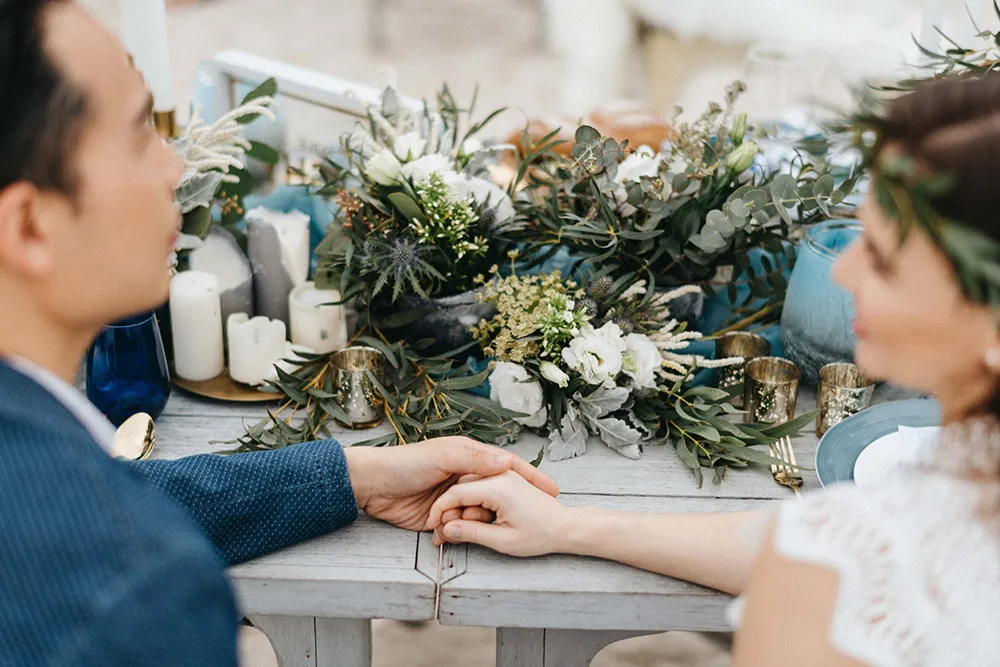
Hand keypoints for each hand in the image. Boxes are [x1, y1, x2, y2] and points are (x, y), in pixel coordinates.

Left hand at [343, 437, 557, 531]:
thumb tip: (507, 461)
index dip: (531, 477)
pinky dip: (462, 535)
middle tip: (528, 517)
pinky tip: (467, 539)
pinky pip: (459, 529)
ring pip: (478, 515)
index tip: (553, 491)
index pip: (507, 466)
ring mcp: (452, 500)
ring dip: (481, 523)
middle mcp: (464, 477)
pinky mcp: (440, 519)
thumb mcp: (444, 455)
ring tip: (486, 529)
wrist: (372, 484)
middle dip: (511, 507)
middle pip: (497, 493)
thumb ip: (476, 460)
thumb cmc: (406, 463)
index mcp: (468, 458)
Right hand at [426, 470, 573, 556]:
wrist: (566, 527)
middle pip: (460, 488)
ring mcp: (504, 475)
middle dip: (451, 511)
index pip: (455, 494)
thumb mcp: (503, 540)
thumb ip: (472, 533)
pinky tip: (477, 521)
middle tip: (447, 535)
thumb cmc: (540, 534)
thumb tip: (448, 529)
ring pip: (469, 487)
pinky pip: (481, 487)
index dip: (440, 512)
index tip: (435, 527)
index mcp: (498, 487)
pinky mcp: (507, 480)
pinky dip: (474, 503)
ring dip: (462, 508)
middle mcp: (500, 475)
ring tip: (462, 531)